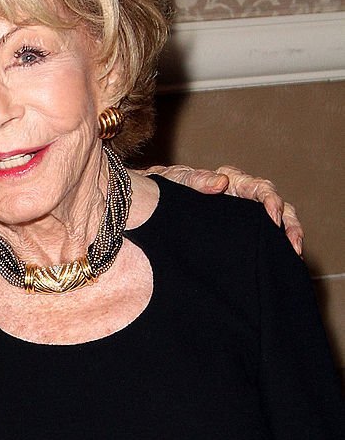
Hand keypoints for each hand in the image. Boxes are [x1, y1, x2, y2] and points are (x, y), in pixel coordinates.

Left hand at [143, 163, 302, 255]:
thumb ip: (197, 180)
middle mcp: (241, 197)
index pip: (259, 188)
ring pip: (274, 221)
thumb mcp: (177, 181)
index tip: (272, 216)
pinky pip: (261, 237)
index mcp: (231, 182)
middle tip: (292, 242)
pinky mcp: (237, 232)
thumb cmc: (164, 189)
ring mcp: (240, 215)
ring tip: (293, 252)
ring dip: (287, 234)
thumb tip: (222, 182)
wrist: (146, 204)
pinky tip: (279, 259)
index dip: (270, 200)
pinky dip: (273, 245)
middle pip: (275, 205)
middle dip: (288, 222)